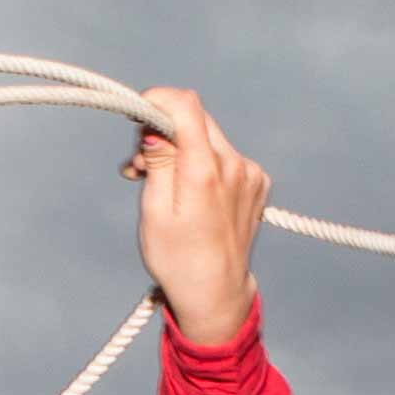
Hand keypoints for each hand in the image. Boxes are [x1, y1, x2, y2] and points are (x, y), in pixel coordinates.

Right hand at [126, 88, 268, 349]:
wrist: (216, 293)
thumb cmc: (178, 260)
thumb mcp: (154, 211)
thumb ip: (158, 162)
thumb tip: (156, 125)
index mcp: (205, 171)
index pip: (185, 105)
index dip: (157, 100)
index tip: (137, 114)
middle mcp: (234, 166)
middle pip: (195, 118)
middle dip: (163, 130)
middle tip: (139, 165)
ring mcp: (250, 173)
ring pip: (208, 137)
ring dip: (182, 148)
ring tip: (162, 184)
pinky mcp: (257, 182)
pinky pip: (224, 156)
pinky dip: (202, 163)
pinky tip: (189, 192)